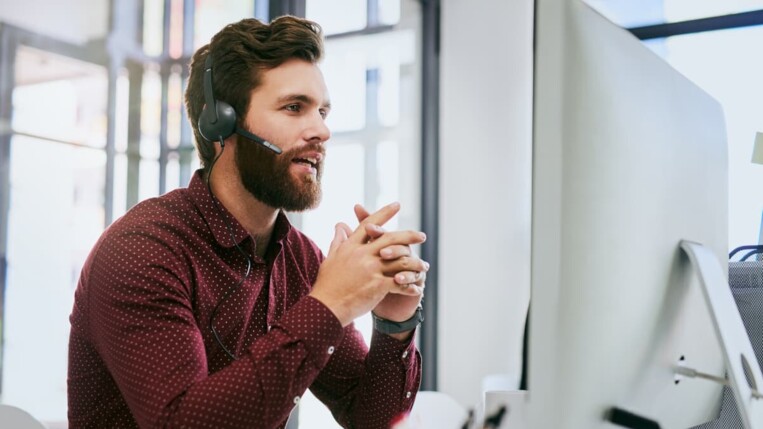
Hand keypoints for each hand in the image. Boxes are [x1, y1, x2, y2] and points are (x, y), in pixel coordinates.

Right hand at [309, 202, 427, 325]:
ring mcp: (370, 269)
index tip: (396, 205)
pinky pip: (400, 283)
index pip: (369, 224)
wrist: (325, 307)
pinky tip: (417, 289)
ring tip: (424, 266)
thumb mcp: (330, 258)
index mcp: (351, 247)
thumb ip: (338, 240)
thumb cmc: (326, 285)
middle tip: (422, 236)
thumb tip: (340, 224)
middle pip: (390, 238)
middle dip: (409, 236)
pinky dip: (410, 286)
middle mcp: (362, 255)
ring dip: (415, 264)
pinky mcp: (376, 285)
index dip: (384, 213)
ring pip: (400, 261)